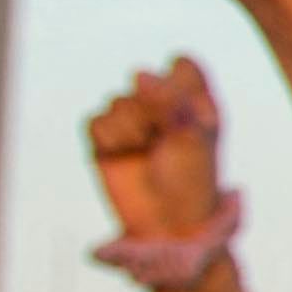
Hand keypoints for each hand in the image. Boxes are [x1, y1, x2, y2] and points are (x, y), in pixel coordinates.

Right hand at [85, 59, 232, 247]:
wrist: (168, 224)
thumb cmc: (191, 179)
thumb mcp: (190, 135)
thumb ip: (169, 99)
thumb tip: (140, 73)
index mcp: (196, 101)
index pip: (183, 67)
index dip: (178, 86)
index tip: (186, 115)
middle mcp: (162, 107)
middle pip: (143, 81)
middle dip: (151, 111)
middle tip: (165, 141)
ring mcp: (133, 123)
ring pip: (117, 101)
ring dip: (131, 128)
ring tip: (146, 150)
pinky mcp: (106, 141)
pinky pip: (95, 121)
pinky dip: (110, 138)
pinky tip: (125, 153)